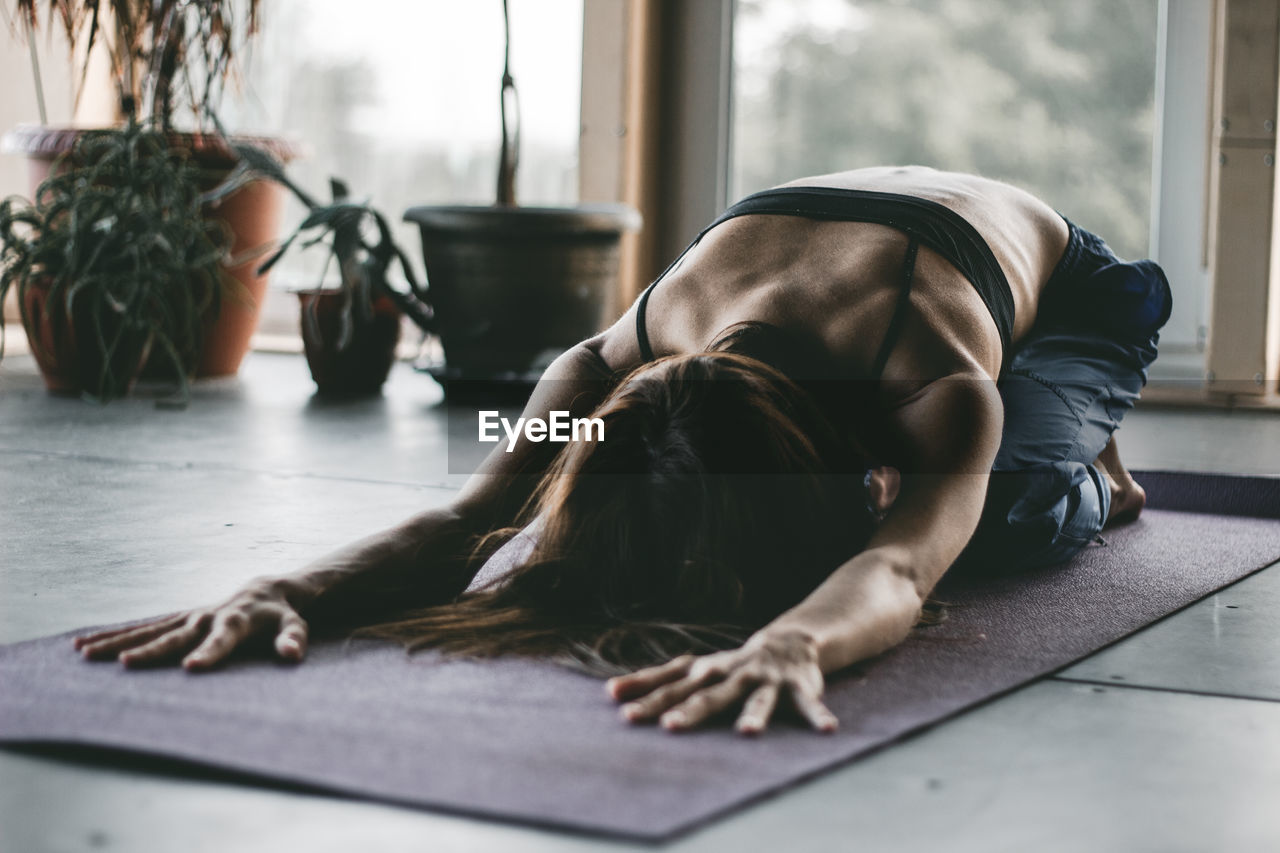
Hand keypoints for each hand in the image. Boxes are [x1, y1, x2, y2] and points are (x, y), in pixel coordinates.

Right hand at [72, 578, 310, 670]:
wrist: (266, 591)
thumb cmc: (281, 616)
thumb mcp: (294, 626)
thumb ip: (293, 640)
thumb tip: (292, 655)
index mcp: (235, 622)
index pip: (221, 640)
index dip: (209, 654)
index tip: (191, 668)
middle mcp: (206, 618)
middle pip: (174, 636)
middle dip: (149, 650)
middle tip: (122, 664)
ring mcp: (187, 618)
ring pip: (148, 630)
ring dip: (116, 641)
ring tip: (85, 653)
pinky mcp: (177, 619)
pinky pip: (142, 628)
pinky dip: (115, 635)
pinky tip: (84, 644)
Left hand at [605, 630, 837, 734]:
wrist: (788, 640)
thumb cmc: (730, 665)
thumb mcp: (694, 670)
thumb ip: (655, 683)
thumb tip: (608, 693)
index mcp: (706, 671)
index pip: (671, 684)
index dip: (647, 695)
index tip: (619, 708)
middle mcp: (733, 673)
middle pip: (707, 694)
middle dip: (690, 710)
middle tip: (668, 728)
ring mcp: (765, 678)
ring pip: (757, 699)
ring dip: (753, 715)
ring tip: (747, 734)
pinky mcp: (797, 686)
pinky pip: (810, 703)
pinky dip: (818, 715)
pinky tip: (827, 730)